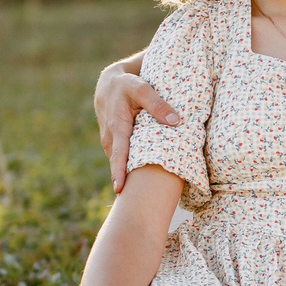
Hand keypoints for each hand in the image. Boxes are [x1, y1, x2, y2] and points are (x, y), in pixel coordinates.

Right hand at [95, 57, 178, 192]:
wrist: (109, 83)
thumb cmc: (126, 84)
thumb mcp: (141, 88)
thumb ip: (158, 104)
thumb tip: (175, 121)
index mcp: (117, 127)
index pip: (119, 154)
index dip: (119, 172)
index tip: (120, 190)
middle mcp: (111, 138)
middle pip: (120, 164)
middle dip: (126, 182)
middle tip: (134, 203)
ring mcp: (111, 142)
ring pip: (122, 161)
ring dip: (130, 175)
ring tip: (141, 195)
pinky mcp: (116, 142)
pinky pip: (124, 156)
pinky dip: (132, 165)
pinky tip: (144, 176)